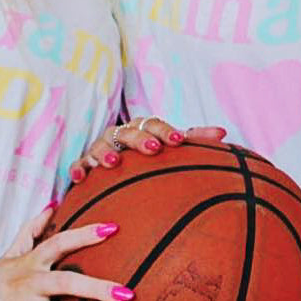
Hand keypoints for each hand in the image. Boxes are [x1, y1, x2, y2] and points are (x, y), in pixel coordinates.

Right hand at [0, 207, 134, 300]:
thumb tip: (52, 206)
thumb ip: (31, 232)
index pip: (60, 242)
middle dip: (99, 288)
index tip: (114, 228)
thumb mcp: (10, 254)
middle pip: (68, 281)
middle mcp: (28, 283)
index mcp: (30, 263)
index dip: (86, 234)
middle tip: (128, 294)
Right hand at [68, 119, 226, 182]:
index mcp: (142, 128)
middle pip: (128, 131)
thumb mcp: (169, 146)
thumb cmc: (149, 154)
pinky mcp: (84, 163)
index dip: (165, 130)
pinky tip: (80, 177)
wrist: (118, 165)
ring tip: (113, 163)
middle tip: (153, 149)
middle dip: (140, 139)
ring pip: (101, 146)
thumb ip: (194, 139)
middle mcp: (120, 135)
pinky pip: (79, 165)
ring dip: (106, 153)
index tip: (178, 141)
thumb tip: (222, 132)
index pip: (154, 124)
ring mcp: (100, 148)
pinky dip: (78, 168)